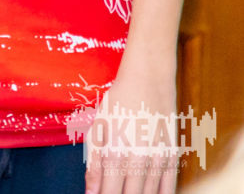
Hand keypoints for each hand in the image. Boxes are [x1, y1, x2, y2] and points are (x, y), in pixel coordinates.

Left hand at [87, 62, 178, 193]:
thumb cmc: (117, 102)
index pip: (108, 193)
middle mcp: (138, 160)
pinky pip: (169, 187)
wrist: (148, 81)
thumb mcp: (98, 129)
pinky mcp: (172, 156)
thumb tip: (90, 192)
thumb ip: (94, 164)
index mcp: (115, 153)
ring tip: (127, 193)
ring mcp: (158, 160)